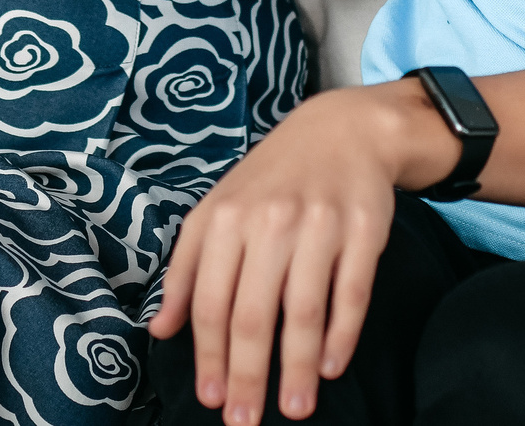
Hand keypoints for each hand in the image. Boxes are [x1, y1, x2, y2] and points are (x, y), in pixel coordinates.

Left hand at [150, 81, 443, 424]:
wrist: (343, 129)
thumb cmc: (271, 180)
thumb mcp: (217, 211)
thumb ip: (186, 269)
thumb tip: (161, 331)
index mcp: (224, 218)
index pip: (209, 300)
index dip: (208, 355)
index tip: (210, 399)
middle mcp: (268, 220)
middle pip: (252, 313)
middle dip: (247, 375)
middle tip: (244, 420)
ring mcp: (318, 223)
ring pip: (303, 310)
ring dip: (296, 368)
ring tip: (294, 409)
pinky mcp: (364, 229)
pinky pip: (351, 293)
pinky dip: (341, 335)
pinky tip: (331, 367)